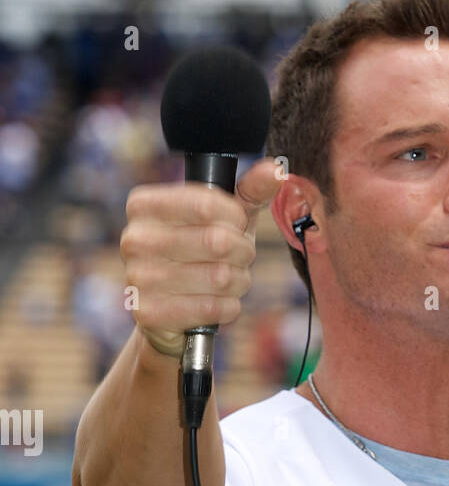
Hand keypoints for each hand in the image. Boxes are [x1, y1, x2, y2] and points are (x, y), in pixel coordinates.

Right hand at [121, 156, 285, 358]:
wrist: (171, 314)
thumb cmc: (201, 256)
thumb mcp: (226, 218)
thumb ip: (250, 191)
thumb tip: (276, 170)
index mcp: (144, 206)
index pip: (206, 204)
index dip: (236, 219)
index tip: (236, 226)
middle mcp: (135, 238)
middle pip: (217, 242)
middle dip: (242, 253)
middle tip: (238, 258)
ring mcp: (139, 277)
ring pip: (220, 277)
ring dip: (238, 282)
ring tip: (228, 281)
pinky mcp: (150, 313)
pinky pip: (213, 307)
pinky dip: (228, 307)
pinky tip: (218, 303)